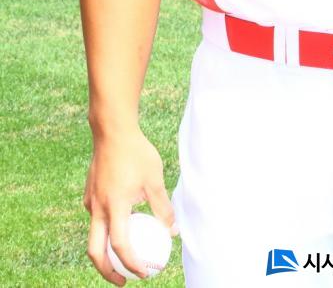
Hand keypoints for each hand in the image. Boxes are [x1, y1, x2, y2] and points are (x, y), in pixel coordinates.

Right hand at [84, 127, 175, 283]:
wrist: (112, 130)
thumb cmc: (136, 152)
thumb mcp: (155, 179)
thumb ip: (163, 207)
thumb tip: (173, 231)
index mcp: (114, 206)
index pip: (120, 246)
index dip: (132, 264)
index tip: (144, 273)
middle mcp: (97, 208)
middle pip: (95, 251)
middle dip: (107, 271)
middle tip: (123, 279)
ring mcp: (90, 200)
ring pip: (94, 235)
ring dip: (105, 250)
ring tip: (124, 255)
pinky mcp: (89, 193)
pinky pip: (95, 218)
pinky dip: (105, 229)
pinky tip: (122, 222)